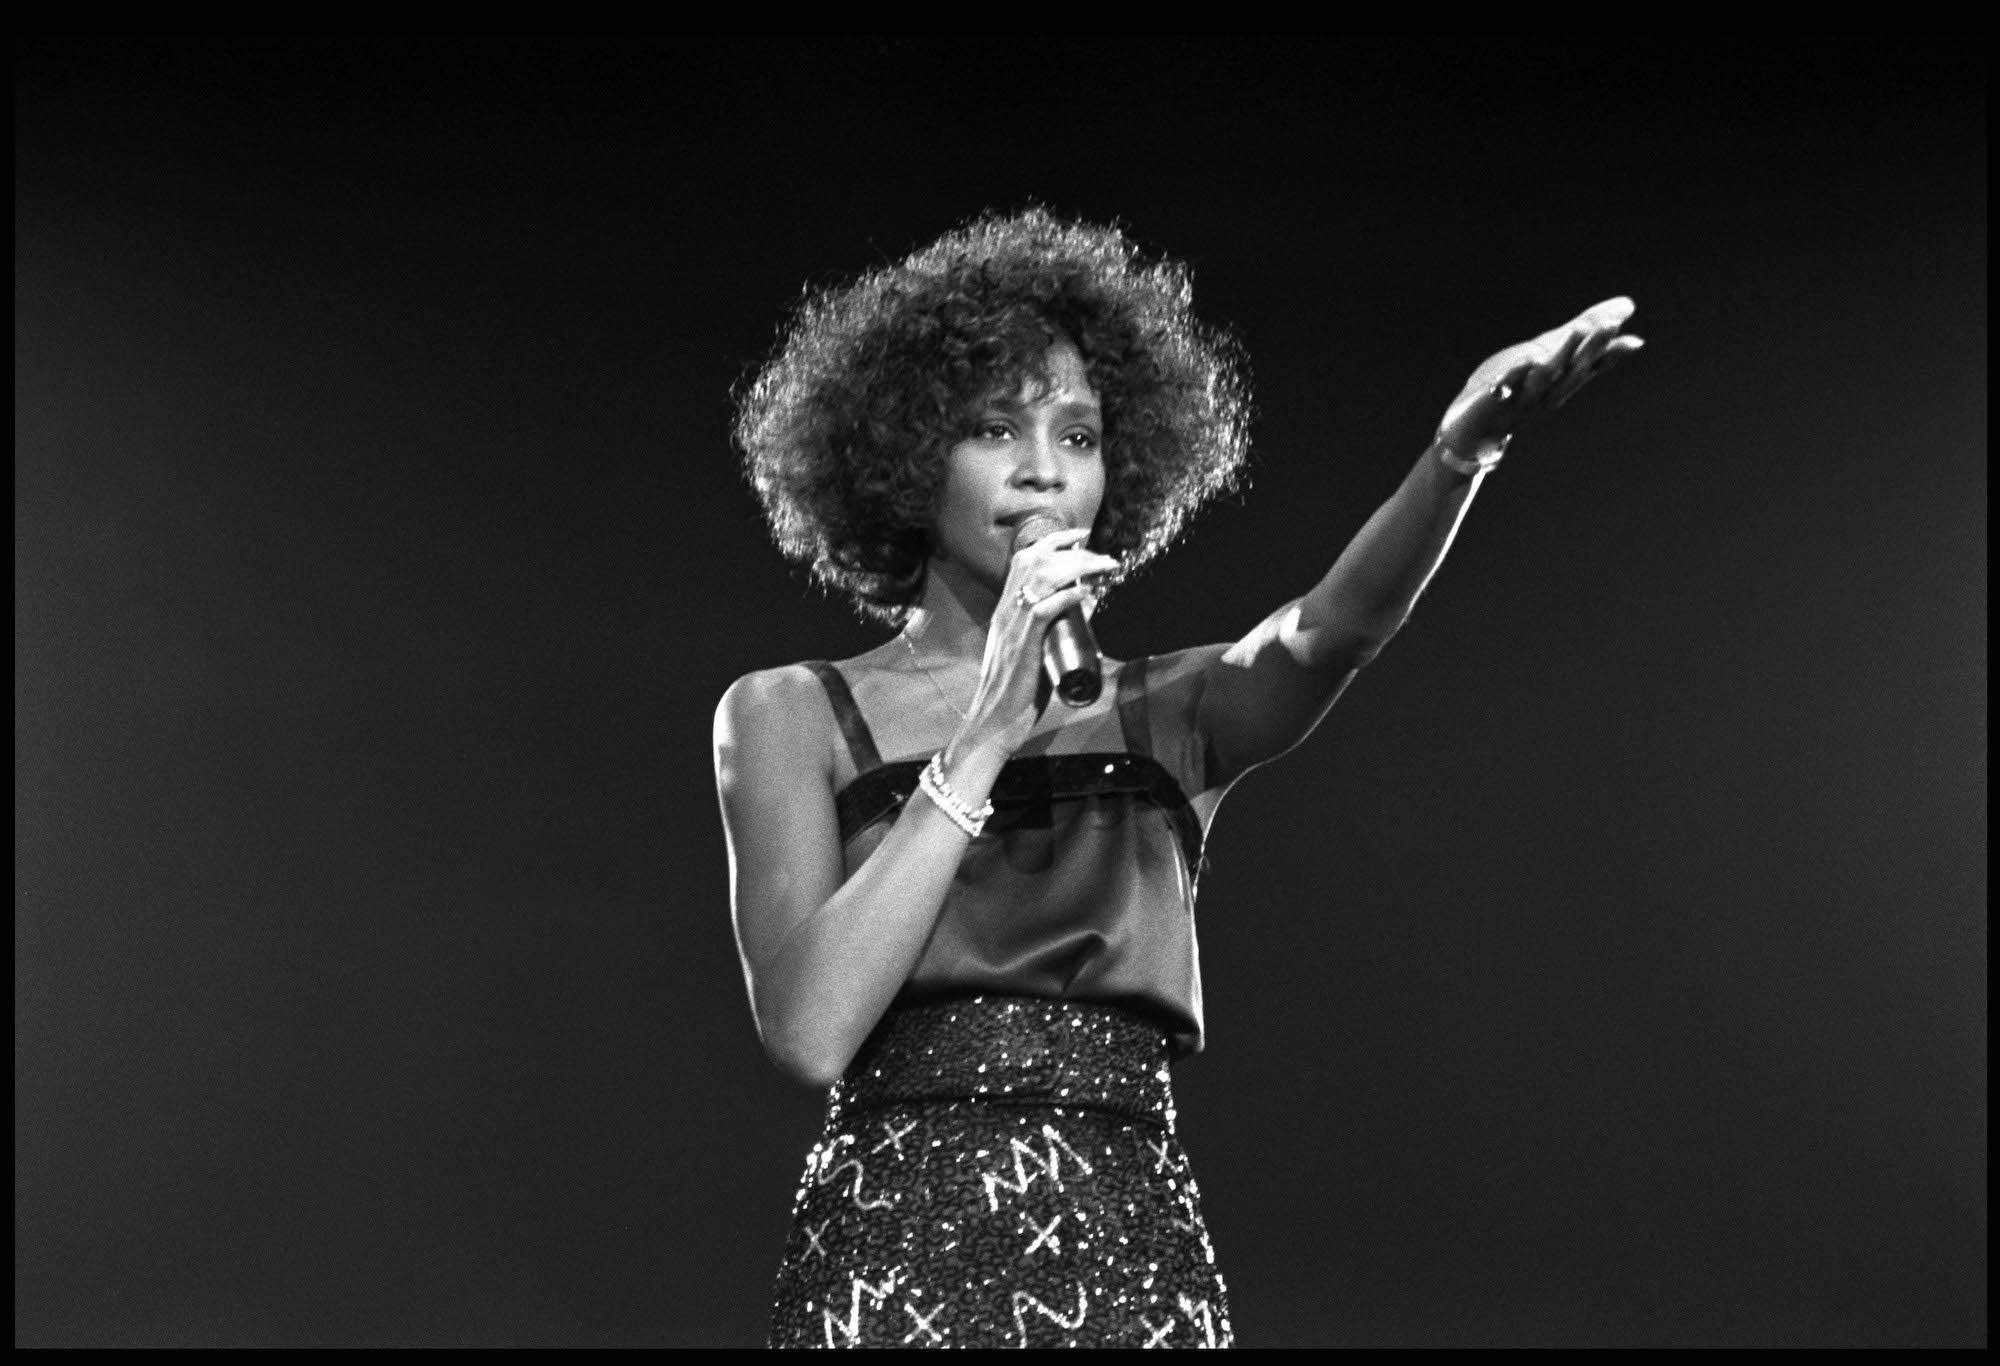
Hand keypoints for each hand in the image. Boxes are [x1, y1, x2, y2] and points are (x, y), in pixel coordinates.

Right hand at [962, 527, 1121, 752]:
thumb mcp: (1028, 654)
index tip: (1079, 539)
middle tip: (1102, 554)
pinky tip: (1086, 591)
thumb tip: (1079, 619)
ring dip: (1077, 566)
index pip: (1024, 561)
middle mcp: (1006, 611)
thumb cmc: (1014, 694)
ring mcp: (1013, 625)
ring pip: (1041, 577)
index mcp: (1005, 611)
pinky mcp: (1023, 643)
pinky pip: (1044, 608)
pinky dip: (1067, 596)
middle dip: (1071, 548)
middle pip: (1035, 560)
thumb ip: (1045, 634)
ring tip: (1103, 567)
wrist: (993, 721)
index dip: (1052, 543)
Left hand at [1435, 296, 1644, 454]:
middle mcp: (1549, 391)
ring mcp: (1523, 396)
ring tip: (1579, 328)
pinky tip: (1528, 358)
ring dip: (1563, 353)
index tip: (1634, 338)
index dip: (1611, 350)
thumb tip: (1629, 307)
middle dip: (1593, 345)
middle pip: (1575, 367)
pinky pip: (1508, 385)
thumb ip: (1584, 334)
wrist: (1475, 430)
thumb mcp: (1552, 355)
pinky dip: (1518, 372)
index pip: (1593, 363)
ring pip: (1547, 374)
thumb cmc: (1516, 388)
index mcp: (1563, 380)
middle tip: (1611, 323)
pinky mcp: (1496, 399)